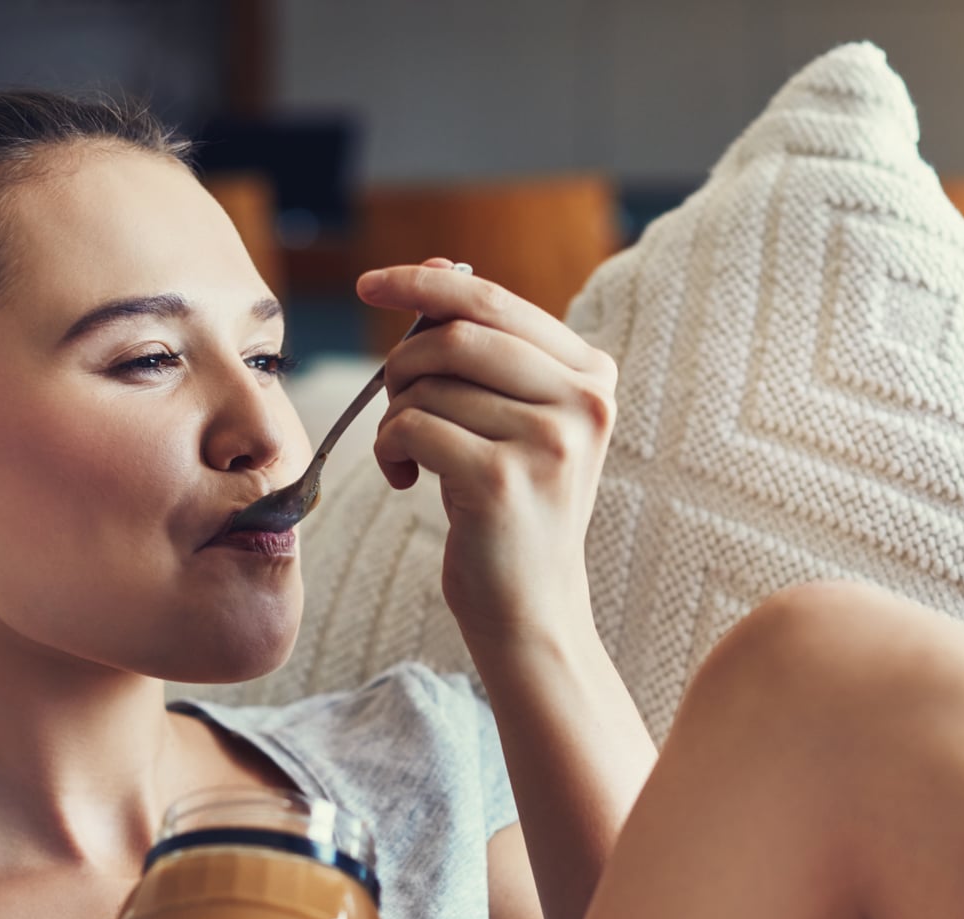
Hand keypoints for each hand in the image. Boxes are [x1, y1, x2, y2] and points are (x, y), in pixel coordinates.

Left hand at [357, 259, 617, 652]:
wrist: (531, 606)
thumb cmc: (513, 508)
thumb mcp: (515, 418)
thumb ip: (486, 347)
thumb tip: (440, 266)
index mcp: (592, 374)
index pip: (494, 301)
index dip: (424, 283)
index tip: (371, 283)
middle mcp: (584, 401)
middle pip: (456, 336)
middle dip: (403, 363)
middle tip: (393, 404)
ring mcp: (549, 441)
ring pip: (428, 386)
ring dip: (394, 416)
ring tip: (407, 455)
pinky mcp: (503, 481)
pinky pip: (413, 428)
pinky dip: (389, 448)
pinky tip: (405, 478)